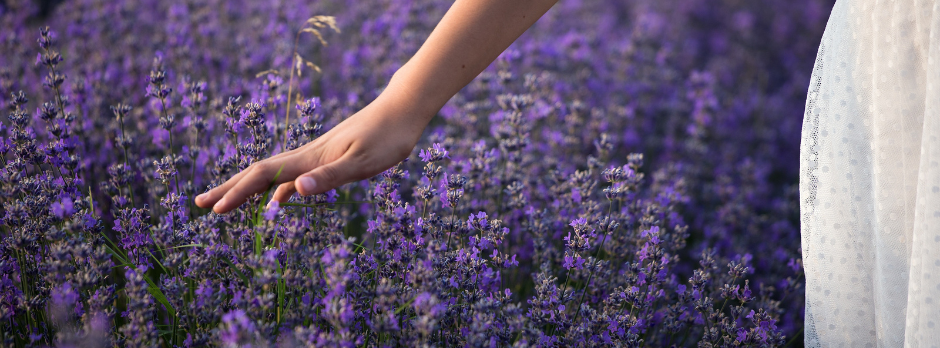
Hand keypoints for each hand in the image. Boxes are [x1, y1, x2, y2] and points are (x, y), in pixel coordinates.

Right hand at [194, 89, 427, 213]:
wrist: (402, 110)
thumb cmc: (388, 136)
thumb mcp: (363, 162)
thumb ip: (330, 177)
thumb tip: (294, 191)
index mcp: (310, 158)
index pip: (263, 176)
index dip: (237, 193)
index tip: (215, 211)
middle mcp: (307, 155)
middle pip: (258, 174)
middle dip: (229, 190)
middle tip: (200, 205)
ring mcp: (316, 156)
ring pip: (273, 175)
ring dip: (248, 190)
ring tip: (226, 205)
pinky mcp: (329, 158)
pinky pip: (294, 177)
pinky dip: (278, 191)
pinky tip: (277, 202)